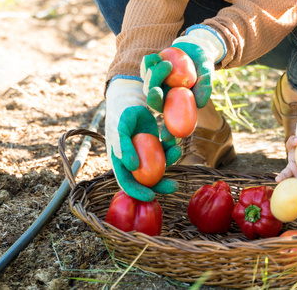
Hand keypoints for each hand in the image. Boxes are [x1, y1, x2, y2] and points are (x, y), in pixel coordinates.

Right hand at [105, 79, 180, 201]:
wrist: (130, 100)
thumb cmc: (121, 115)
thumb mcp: (120, 129)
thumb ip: (124, 147)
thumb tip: (133, 167)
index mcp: (119, 162)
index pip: (126, 183)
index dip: (137, 192)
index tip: (151, 196)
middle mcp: (132, 162)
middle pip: (145, 181)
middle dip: (160, 185)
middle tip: (174, 186)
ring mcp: (144, 155)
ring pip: (159, 167)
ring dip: (170, 162)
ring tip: (177, 150)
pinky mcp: (155, 146)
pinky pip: (165, 153)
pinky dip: (171, 150)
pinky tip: (176, 143)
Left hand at [140, 25, 222, 111]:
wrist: (196, 51)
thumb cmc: (203, 66)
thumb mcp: (206, 74)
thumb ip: (204, 88)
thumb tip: (200, 104)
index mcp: (174, 99)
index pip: (161, 106)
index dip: (155, 101)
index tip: (156, 91)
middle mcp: (163, 92)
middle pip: (150, 93)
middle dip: (151, 83)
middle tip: (157, 72)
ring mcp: (156, 80)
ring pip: (146, 80)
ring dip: (152, 71)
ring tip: (164, 61)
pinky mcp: (153, 69)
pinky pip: (145, 67)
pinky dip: (148, 62)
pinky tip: (155, 57)